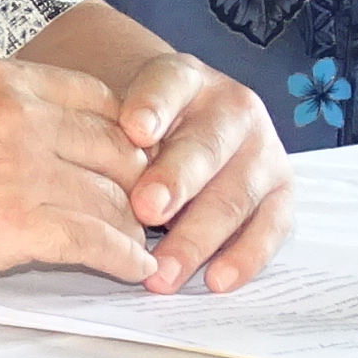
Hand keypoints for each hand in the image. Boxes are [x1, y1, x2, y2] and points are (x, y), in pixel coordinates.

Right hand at [0, 57, 159, 297]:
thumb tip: (26, 148)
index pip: (101, 98)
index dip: (125, 136)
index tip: (128, 164)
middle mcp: (18, 114)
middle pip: (118, 148)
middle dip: (140, 185)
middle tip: (149, 214)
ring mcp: (20, 166)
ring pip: (114, 198)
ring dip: (135, 230)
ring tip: (143, 249)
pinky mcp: (16, 222)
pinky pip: (98, 241)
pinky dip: (125, 259)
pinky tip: (132, 270)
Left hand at [110, 54, 294, 292]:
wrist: (179, 122)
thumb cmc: (137, 122)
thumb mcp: (118, 109)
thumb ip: (105, 132)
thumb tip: (76, 178)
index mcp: (183, 78)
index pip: (167, 85)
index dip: (152, 107)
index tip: (134, 131)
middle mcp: (231, 108)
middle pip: (204, 148)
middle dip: (176, 182)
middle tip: (144, 211)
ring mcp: (263, 149)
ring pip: (235, 195)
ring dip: (199, 237)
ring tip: (165, 271)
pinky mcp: (281, 190)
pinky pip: (271, 226)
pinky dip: (245, 256)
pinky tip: (217, 280)